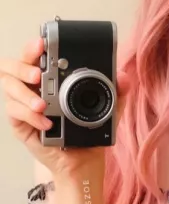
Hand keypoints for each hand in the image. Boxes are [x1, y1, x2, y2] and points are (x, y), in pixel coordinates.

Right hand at [1, 37, 127, 177]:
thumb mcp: (108, 109)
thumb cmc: (88, 130)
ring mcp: (23, 104)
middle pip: (12, 65)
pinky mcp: (20, 124)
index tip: (41, 43)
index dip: (33, 47)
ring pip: (8, 87)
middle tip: (37, 74)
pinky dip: (29, 116)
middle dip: (22, 65)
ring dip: (23, 93)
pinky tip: (45, 123)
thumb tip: (123, 77)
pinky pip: (14, 113)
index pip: (35, 55)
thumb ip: (117, 92)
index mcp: (50, 78)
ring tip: (41, 105)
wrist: (83, 160)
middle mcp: (32, 87)